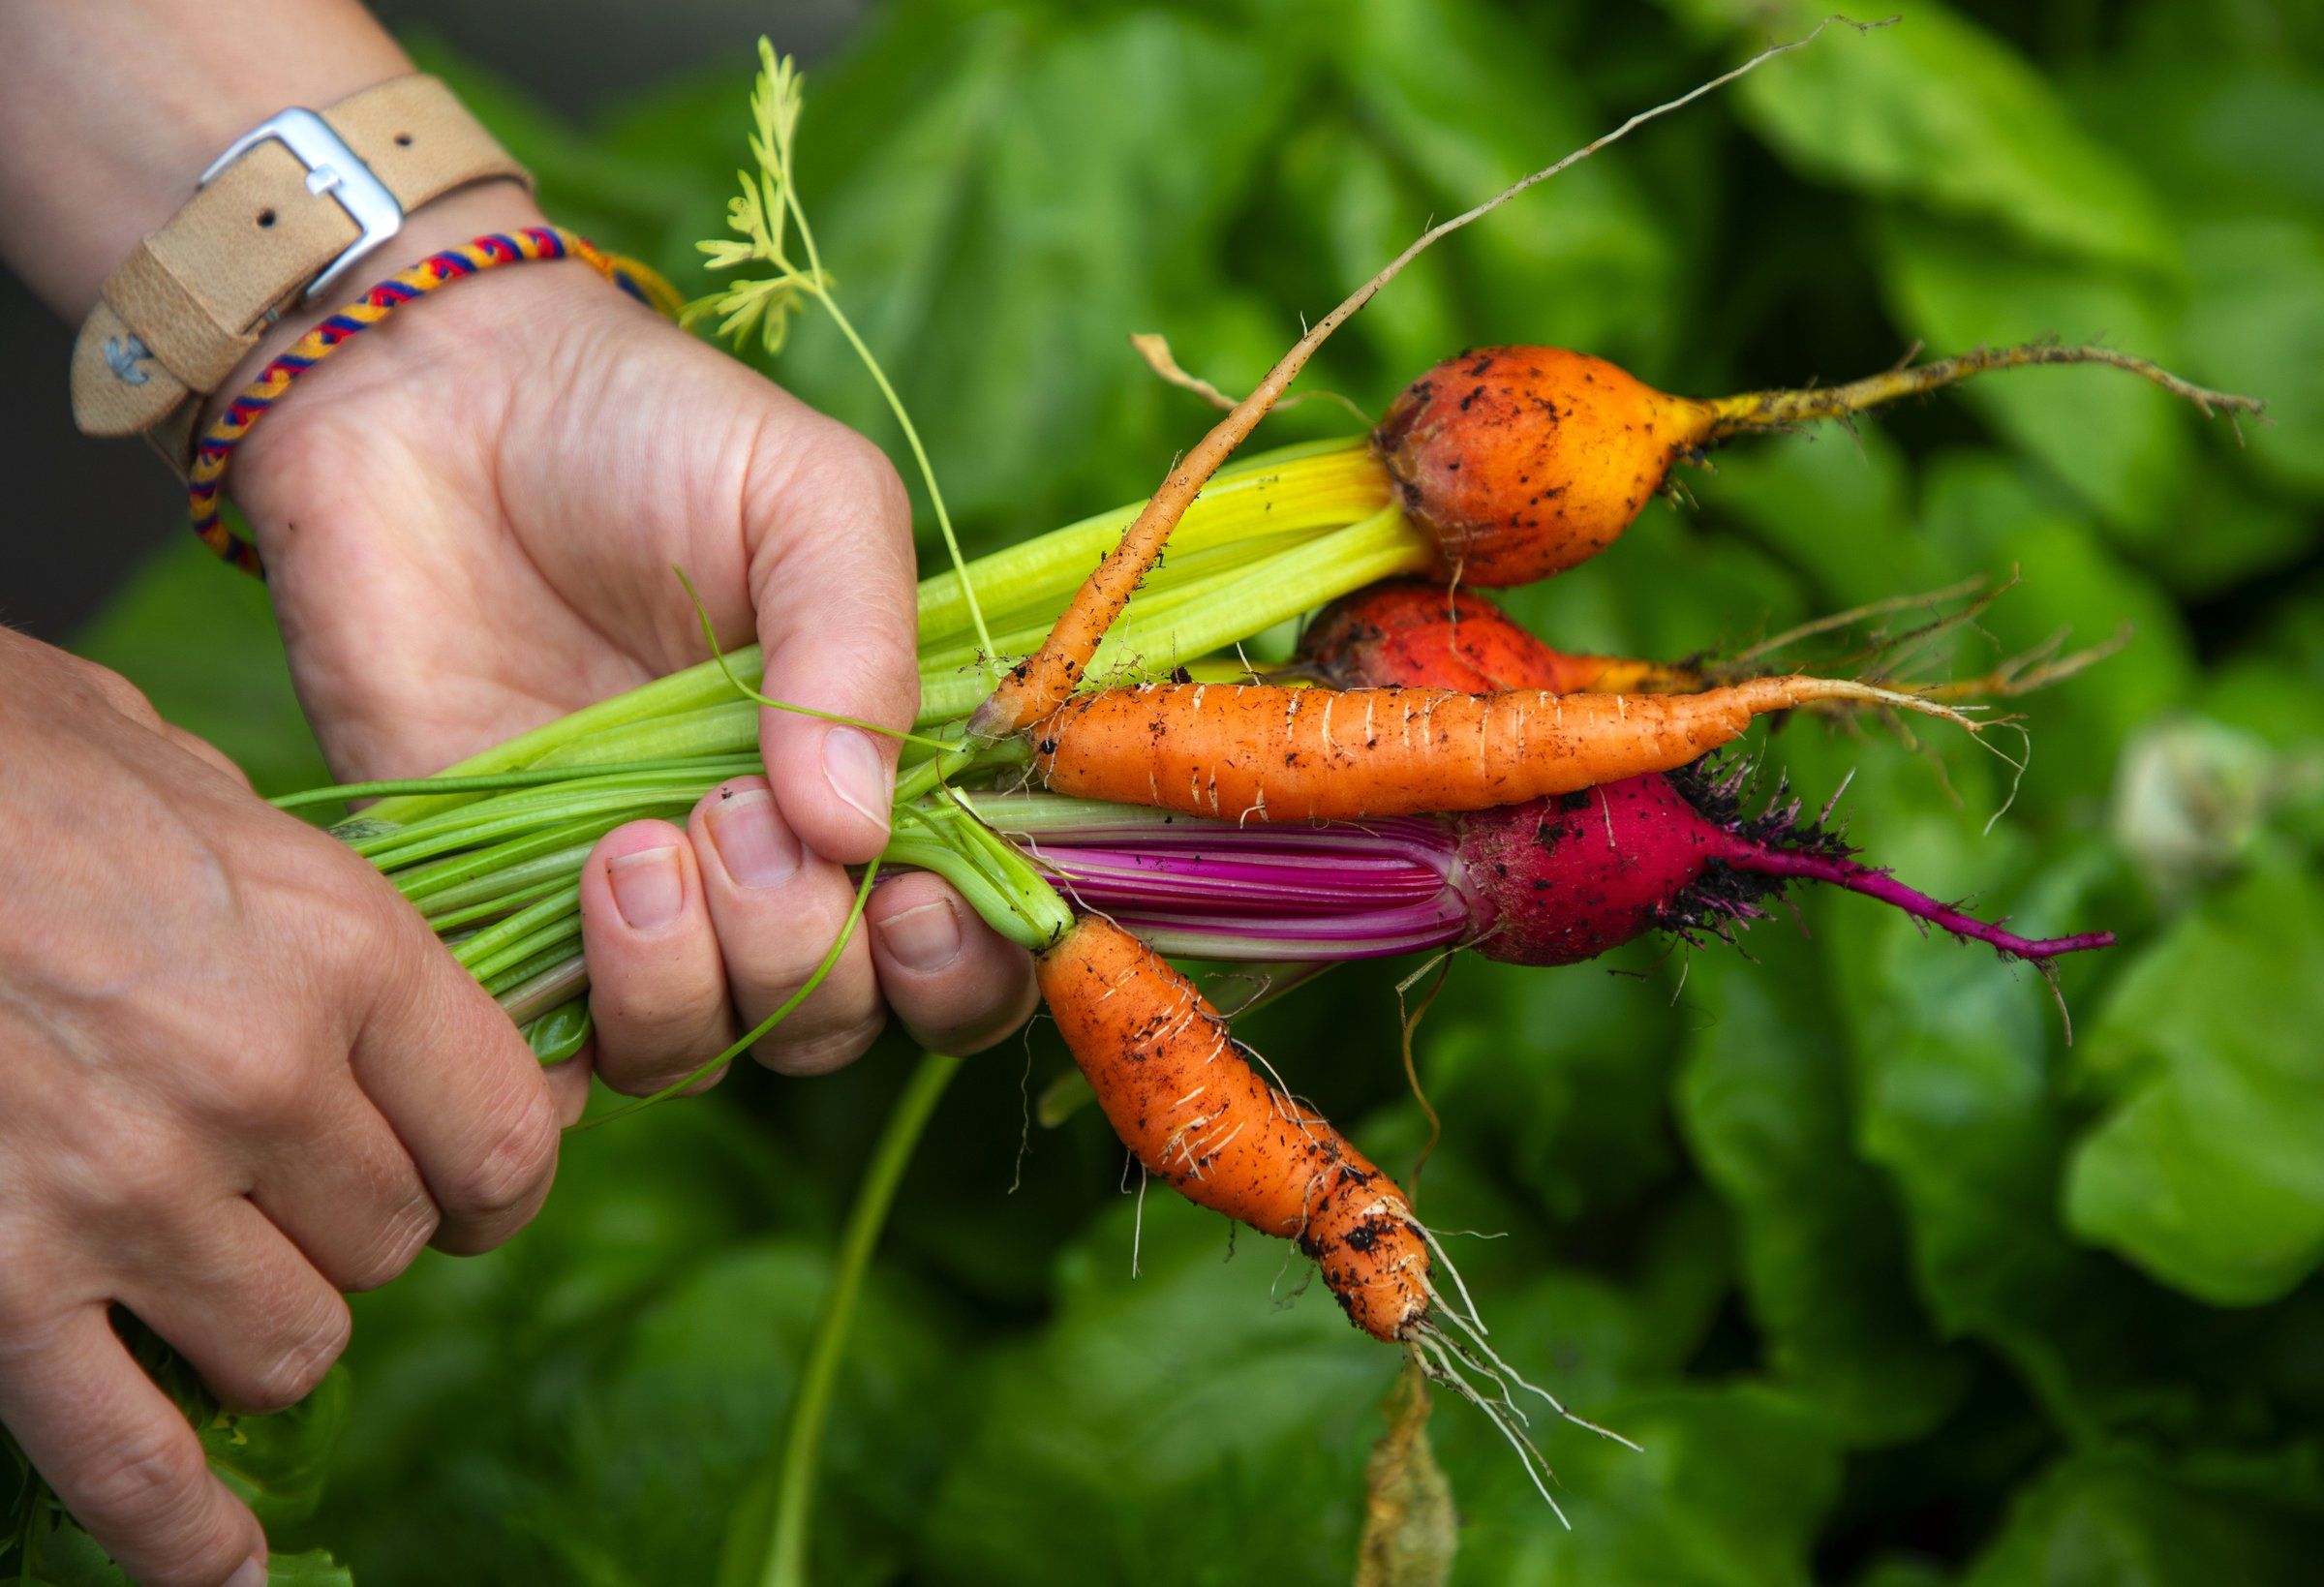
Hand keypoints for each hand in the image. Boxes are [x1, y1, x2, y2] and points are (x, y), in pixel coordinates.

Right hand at [0, 628, 567, 1585]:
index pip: (507, 1134)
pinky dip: (182, 1535)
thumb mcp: (186, 781)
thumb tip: (374, 974)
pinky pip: (125, 1461)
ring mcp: (128, 1195)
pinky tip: (226, 1569)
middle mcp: (263, 1081)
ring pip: (290, 1350)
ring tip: (219, 1294)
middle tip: (303, 1210)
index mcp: (341, 947)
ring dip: (267, 1335)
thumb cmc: (2, 764)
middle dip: (359, 1239)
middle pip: (393, 1246)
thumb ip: (303, 898)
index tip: (470, 1190)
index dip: (495, 1180)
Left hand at [226, 187, 1037, 1084]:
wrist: (431, 399)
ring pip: (700, 1051)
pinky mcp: (494, 918)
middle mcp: (766, 869)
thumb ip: (859, 645)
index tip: (911, 896)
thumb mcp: (808, 497)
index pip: (961, 951)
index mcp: (874, 781)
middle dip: (806, 953)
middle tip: (737, 816)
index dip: (960, 968)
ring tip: (629, 846)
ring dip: (686, 983)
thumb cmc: (651, 432)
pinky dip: (558, 1040)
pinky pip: (545, 1057)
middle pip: (837, 1018)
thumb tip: (858, 830)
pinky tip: (558, 907)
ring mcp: (630, 906)